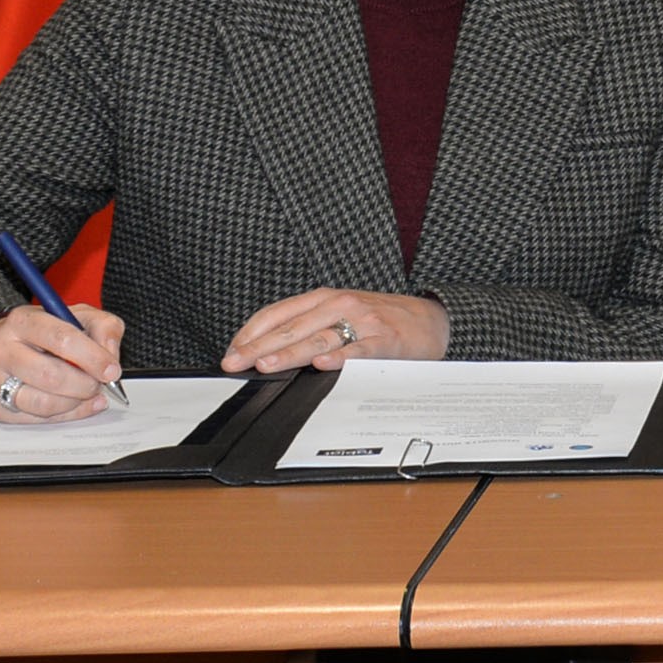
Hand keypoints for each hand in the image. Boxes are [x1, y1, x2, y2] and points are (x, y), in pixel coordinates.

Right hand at [0, 302, 124, 421]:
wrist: (1, 348)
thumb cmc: (43, 333)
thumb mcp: (77, 316)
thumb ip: (104, 327)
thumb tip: (111, 357)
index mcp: (23, 320)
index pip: (62, 339)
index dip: (93, 357)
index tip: (111, 370)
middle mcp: (1, 350)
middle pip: (52, 376)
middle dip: (85, 385)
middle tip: (98, 384)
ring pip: (44, 403)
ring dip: (75, 402)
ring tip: (85, 392)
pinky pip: (37, 420)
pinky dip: (65, 415)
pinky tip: (74, 404)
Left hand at [222, 289, 447, 374]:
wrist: (431, 319)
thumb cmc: (380, 320)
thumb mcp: (341, 314)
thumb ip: (309, 326)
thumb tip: (264, 352)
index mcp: (324, 298)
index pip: (278, 313)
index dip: (251, 333)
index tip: (231, 352)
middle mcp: (340, 305)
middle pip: (292, 327)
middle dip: (259, 347)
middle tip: (234, 363)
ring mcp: (363, 322)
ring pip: (319, 337)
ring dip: (290, 352)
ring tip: (266, 364)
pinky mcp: (386, 340)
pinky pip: (360, 350)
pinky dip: (340, 357)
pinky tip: (323, 364)